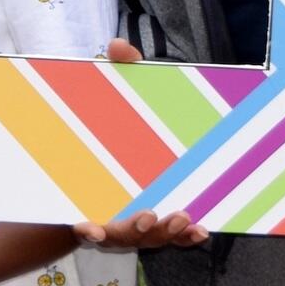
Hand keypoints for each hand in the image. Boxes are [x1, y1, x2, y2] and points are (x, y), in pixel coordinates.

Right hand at [92, 41, 213, 247]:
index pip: (82, 216)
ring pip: (149, 237)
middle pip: (121, 233)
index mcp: (90, 189)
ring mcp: (137, 222)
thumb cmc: (112, 126)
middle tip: (149, 215)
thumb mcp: (112, 97)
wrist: (125, 154)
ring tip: (183, 216)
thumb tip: (119, 47)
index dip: (85, 228)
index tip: (92, 231)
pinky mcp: (160, 222)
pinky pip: (172, 236)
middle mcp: (112, 213)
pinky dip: (185, 236)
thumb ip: (117, 73)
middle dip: (135, 229)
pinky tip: (202, 231)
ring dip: (166, 232)